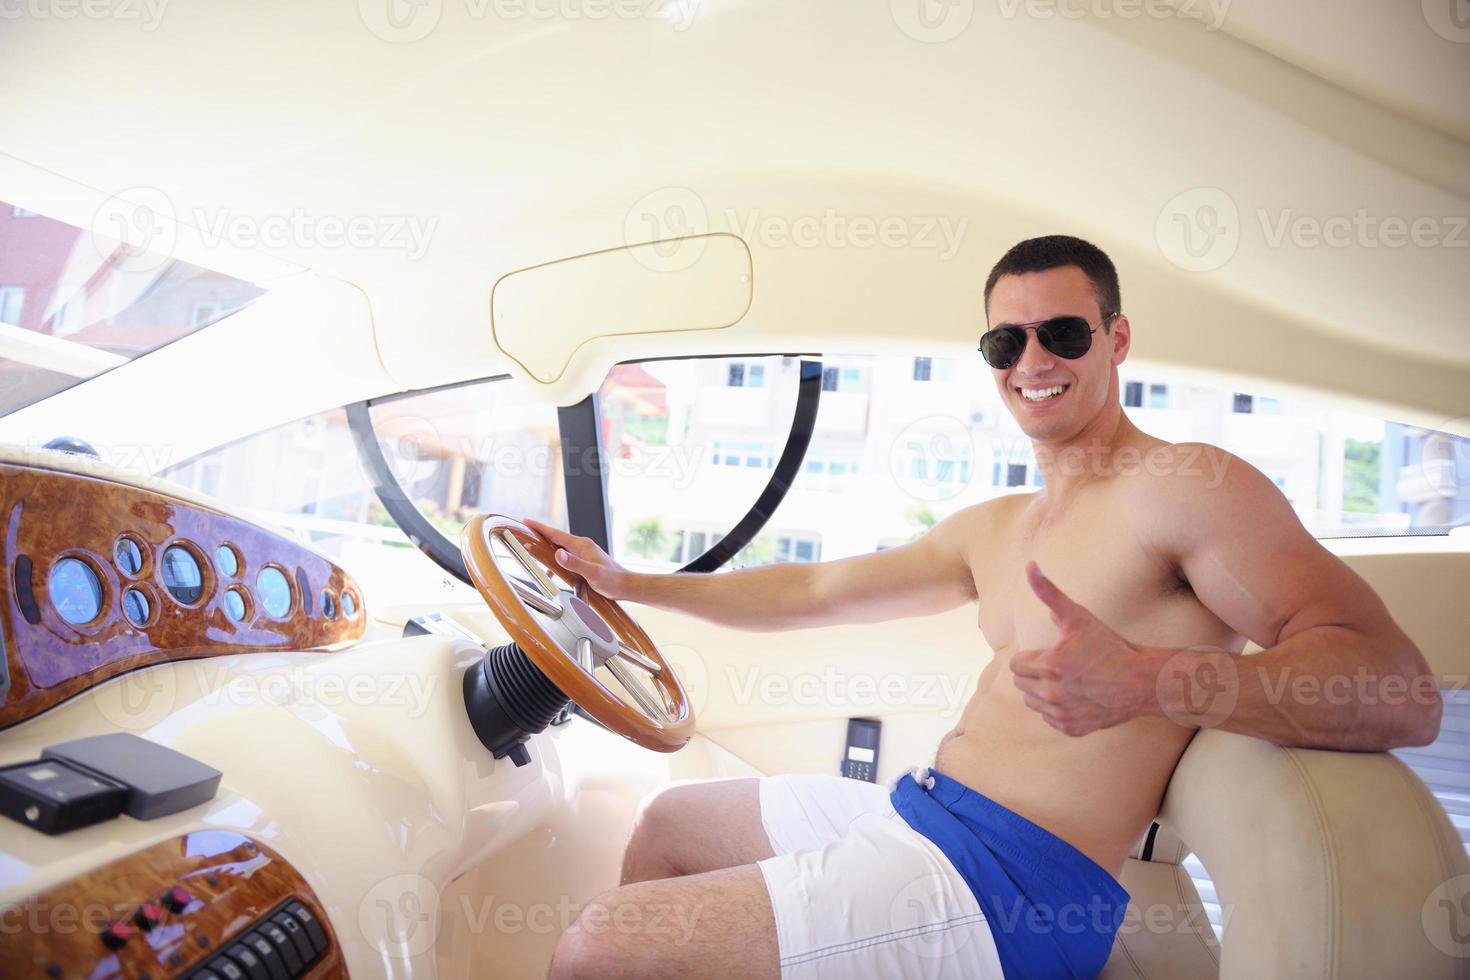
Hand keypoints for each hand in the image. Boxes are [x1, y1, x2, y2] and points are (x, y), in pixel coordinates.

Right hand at [522, 517, 634, 598]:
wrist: (625, 585)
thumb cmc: (611, 580)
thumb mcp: (592, 573)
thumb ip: (574, 563)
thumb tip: (558, 554)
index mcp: (581, 545)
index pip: (556, 534)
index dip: (539, 528)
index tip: (526, 522)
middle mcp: (581, 546)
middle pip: (555, 538)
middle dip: (538, 536)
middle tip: (523, 536)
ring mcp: (582, 553)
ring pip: (559, 548)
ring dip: (546, 551)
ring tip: (533, 555)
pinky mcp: (583, 561)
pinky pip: (565, 558)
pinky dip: (555, 563)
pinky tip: (552, 573)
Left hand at [1009, 561, 1155, 735]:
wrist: (1142, 681)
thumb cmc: (1110, 646)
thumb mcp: (1079, 616)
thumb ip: (1049, 592)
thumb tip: (1029, 566)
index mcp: (1050, 666)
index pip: (1016, 665)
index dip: (1032, 657)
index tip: (1052, 654)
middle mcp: (1052, 693)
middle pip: (1021, 684)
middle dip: (1035, 673)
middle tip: (1060, 666)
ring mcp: (1062, 713)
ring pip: (1033, 702)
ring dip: (1043, 691)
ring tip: (1068, 681)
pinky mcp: (1072, 728)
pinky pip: (1049, 718)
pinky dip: (1058, 709)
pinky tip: (1077, 697)